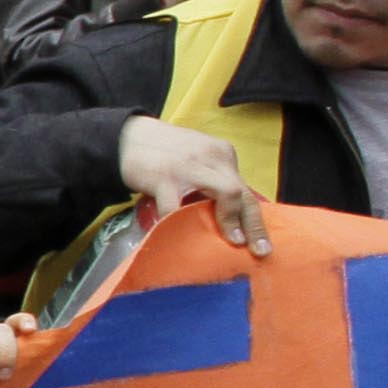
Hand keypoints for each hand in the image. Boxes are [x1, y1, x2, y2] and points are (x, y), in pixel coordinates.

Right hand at [116, 116, 271, 254]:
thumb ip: (213, 178)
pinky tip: (176, 238)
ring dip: (231, 222)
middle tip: (260, 250)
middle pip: (243, 193)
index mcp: (222, 154)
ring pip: (226, 194)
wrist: (126, 137)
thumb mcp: (197, 158)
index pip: (246, 189)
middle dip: (253, 225)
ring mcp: (189, 167)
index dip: (256, 219)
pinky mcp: (165, 177)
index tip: (262, 242)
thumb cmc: (163, 153)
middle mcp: (212, 157)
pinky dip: (178, 226)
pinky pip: (177, 208)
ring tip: (233, 242)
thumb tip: (229, 214)